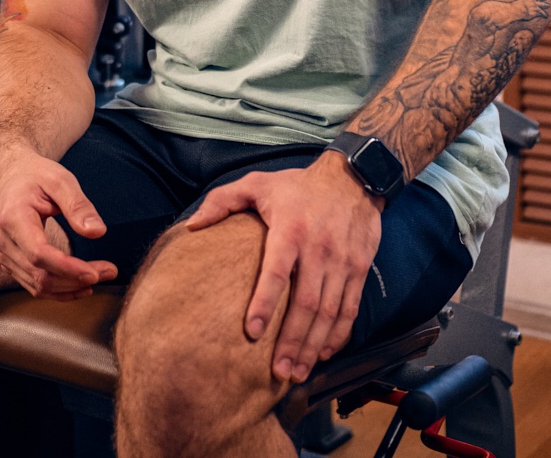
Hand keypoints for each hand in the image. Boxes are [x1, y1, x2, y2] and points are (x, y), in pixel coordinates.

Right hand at [0, 145, 117, 298]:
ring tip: (101, 277)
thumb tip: (97, 232)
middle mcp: (3, 242)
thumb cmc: (36, 174)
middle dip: (76, 280)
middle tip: (110, 272)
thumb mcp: (60, 180)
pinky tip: (80, 286)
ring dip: (70, 288)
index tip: (96, 273)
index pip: (39, 254)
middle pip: (40, 275)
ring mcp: (4, 255)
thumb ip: (78, 205)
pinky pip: (33, 284)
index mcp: (13, 218)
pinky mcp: (10, 262)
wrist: (12, 174)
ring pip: (37, 285)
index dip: (68, 268)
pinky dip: (58, 290)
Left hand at [185, 152, 381, 382]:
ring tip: (296, 371)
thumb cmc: (297, 185)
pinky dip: (338, 335)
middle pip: (306, 303)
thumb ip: (222, 201)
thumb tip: (192, 226)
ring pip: (329, 312)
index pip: (276, 272)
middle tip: (277, 371)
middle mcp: (319, 248)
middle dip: (292, 340)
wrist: (352, 178)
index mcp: (290, 229)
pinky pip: (349, 308)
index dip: (265, 303)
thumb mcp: (257, 183)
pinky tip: (323, 352)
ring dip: (312, 345)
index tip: (252, 332)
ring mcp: (342, 260)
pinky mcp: (359, 268)